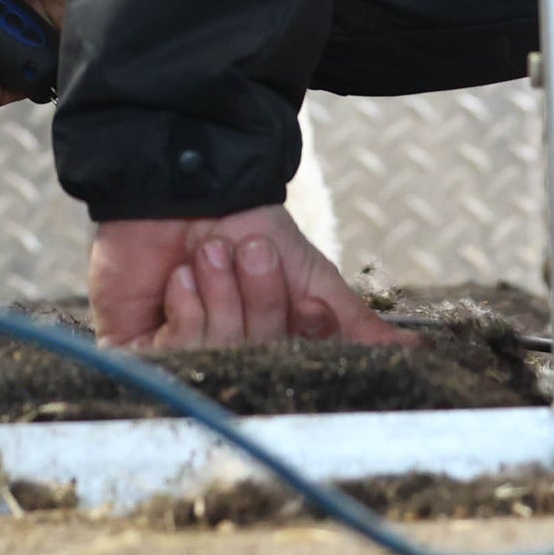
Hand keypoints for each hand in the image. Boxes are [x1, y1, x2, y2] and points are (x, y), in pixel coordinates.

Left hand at [91, 205, 404, 349]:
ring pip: (218, 357)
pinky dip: (185, 310)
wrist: (181, 186)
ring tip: (210, 253)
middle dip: (259, 304)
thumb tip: (415, 356)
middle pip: (259, 362)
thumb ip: (354, 322)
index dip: (305, 336)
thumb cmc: (245, 226)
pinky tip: (180, 277)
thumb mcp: (311, 275)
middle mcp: (230, 365)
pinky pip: (171, 358)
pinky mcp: (137, 356)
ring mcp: (182, 363)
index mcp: (272, 354)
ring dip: (221, 297)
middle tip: (248, 253)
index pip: (300, 369)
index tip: (307, 304)